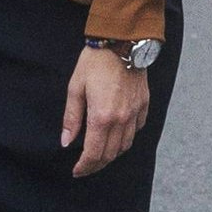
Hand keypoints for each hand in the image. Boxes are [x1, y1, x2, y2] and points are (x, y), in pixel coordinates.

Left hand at [62, 44, 151, 175]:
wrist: (123, 41)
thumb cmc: (95, 62)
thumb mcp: (75, 88)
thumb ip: (72, 118)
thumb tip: (66, 142)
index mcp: (102, 117)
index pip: (94, 153)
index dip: (84, 166)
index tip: (76, 171)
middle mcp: (122, 119)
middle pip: (111, 154)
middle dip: (97, 165)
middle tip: (85, 167)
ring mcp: (135, 113)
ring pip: (125, 145)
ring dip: (112, 154)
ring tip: (100, 154)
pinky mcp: (144, 104)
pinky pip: (137, 130)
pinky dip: (126, 138)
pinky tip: (116, 135)